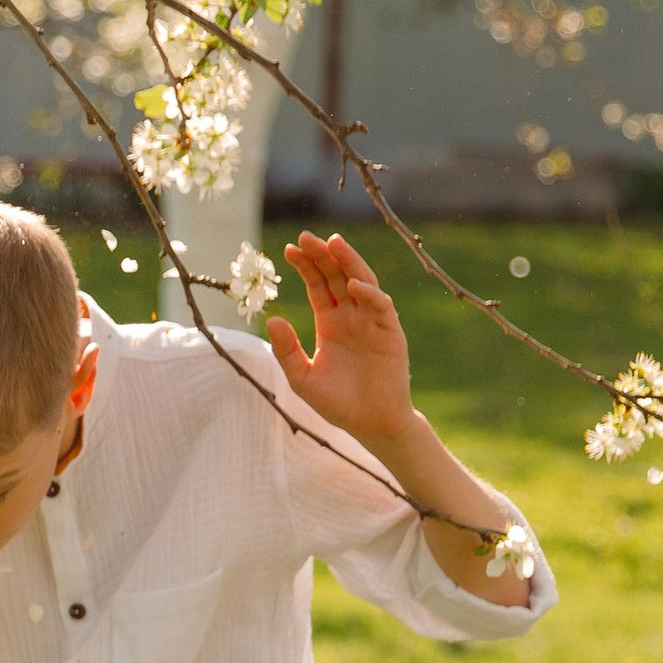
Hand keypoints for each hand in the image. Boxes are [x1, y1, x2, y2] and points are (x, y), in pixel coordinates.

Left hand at [265, 231, 416, 455]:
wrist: (370, 424)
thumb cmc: (337, 403)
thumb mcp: (302, 378)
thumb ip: (286, 350)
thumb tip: (271, 319)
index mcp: (330, 322)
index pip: (317, 284)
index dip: (305, 266)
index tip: (288, 250)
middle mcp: (351, 315)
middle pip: (337, 276)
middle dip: (322, 256)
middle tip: (305, 237)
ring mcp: (372, 321)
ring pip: (362, 282)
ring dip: (349, 262)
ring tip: (333, 243)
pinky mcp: (390, 332)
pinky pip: (380, 307)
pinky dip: (370, 294)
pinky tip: (355, 285)